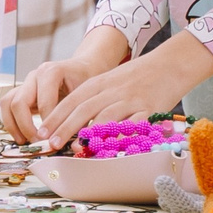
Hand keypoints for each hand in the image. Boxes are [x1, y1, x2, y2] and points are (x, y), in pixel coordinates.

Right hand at [2, 29, 124, 144]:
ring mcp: (26, 82)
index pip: (43, 102)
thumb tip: (75, 142)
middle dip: (26, 126)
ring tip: (24, 141)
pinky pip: (8, 106)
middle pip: (19, 102)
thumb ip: (79, 116)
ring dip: (13, 125)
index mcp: (52, 72)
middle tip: (38, 142)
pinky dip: (11, 122)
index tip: (53, 140)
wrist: (83, 68)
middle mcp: (35, 75)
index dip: (47, 124)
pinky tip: (22, 136)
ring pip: (8, 103)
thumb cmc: (86, 81)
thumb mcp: (86, 95)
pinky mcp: (22, 91)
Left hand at [32, 33, 212, 150]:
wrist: (170, 64)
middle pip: (83, 109)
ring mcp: (131, 99)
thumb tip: (73, 124)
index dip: (56, 116)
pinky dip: (120, 135)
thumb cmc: (137, 77)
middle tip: (50, 143)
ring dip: (88, 134)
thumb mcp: (110, 82)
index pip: (72, 100)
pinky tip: (110, 146)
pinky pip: (132, 124)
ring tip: (75, 148)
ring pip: (105, 116)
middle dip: (64, 127)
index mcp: (100, 83)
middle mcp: (112, 90)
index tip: (42, 132)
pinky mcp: (149, 109)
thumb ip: (93, 99)